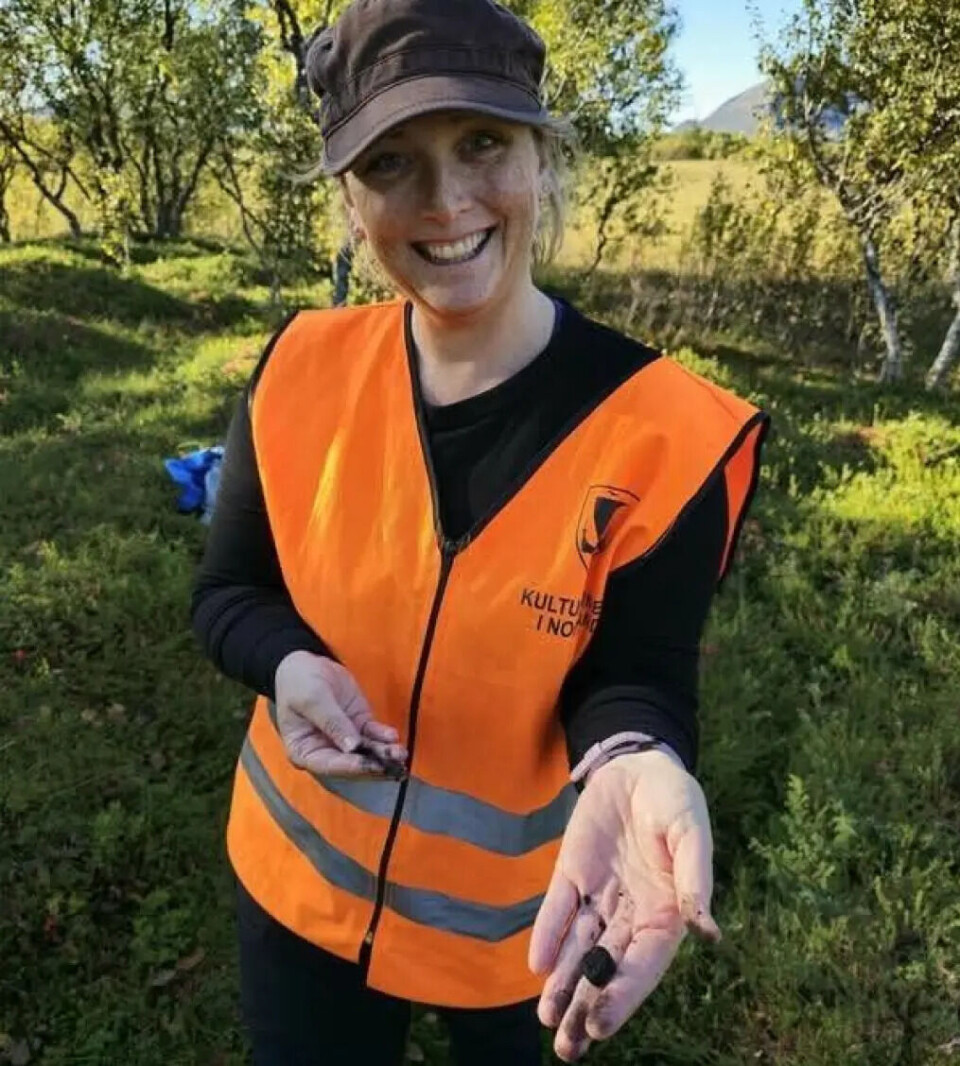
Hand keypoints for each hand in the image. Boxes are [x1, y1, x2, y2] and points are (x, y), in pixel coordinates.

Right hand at [273, 651, 407, 777]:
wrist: (306, 664)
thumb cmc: (299, 683)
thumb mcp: (312, 699)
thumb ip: (332, 722)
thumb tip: (352, 747)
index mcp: (304, 751)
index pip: (328, 765)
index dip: (350, 767)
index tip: (370, 766)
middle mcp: (325, 751)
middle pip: (351, 764)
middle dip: (373, 765)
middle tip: (394, 766)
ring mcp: (344, 739)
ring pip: (366, 752)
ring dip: (384, 754)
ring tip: (400, 753)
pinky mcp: (358, 725)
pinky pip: (373, 735)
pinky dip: (384, 737)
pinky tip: (392, 737)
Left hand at [528, 750, 720, 1062]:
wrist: (640, 767)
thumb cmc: (676, 801)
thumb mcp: (691, 831)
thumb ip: (695, 878)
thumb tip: (708, 930)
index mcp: (667, 912)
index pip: (644, 963)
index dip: (623, 994)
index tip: (600, 1025)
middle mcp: (632, 912)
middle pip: (608, 968)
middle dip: (587, 1006)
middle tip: (568, 1047)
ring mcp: (600, 895)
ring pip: (580, 948)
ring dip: (563, 983)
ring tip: (548, 1020)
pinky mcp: (573, 873)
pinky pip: (560, 909)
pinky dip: (548, 934)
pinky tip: (536, 963)